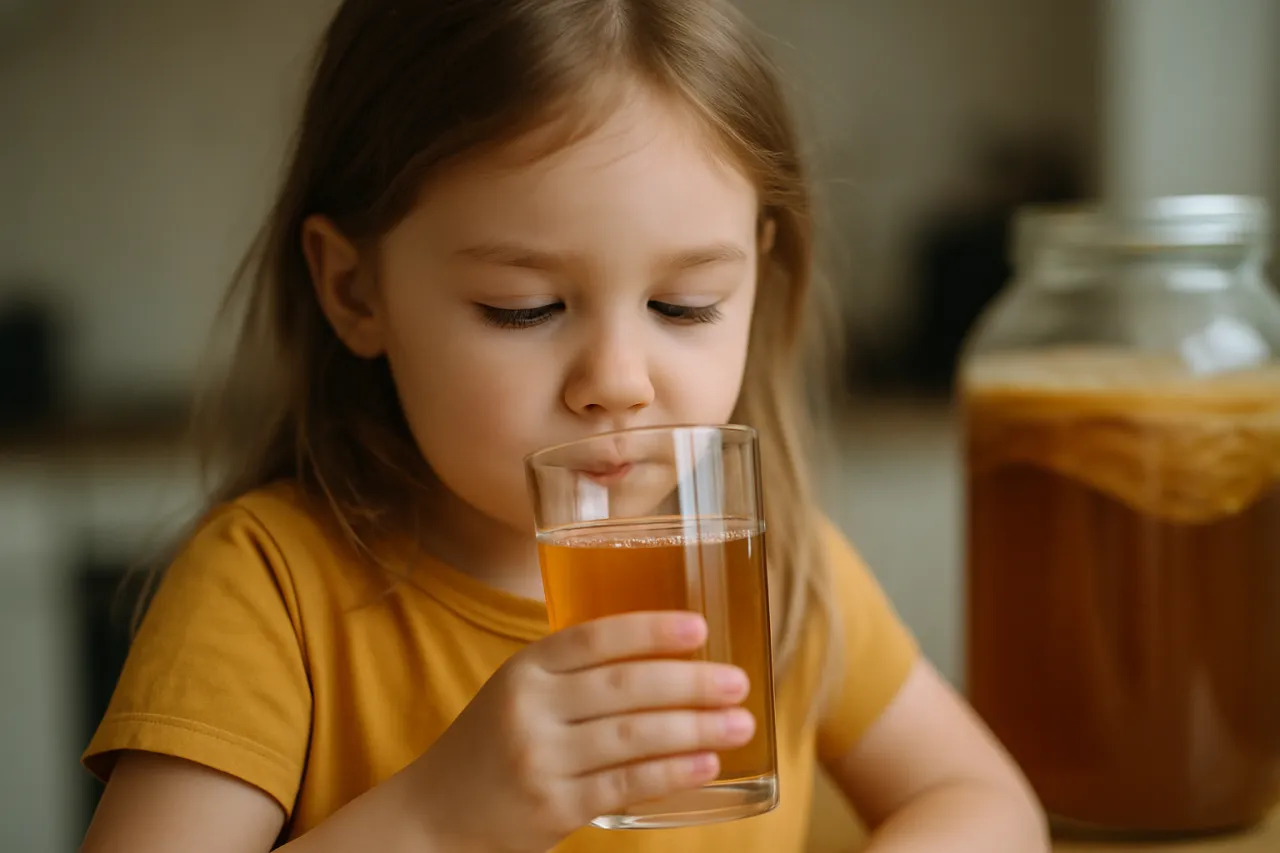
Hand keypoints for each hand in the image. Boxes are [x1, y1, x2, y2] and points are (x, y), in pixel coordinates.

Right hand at [406, 611, 754, 852]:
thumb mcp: (519, 693)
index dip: (648, 629)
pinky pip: (625, 784)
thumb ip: (576, 673)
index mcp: (524, 670)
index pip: (591, 638)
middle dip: (690, 681)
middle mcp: (530, 710)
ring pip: (632, 736)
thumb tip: (670, 652)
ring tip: (741, 722)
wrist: (434, 817)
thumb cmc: (493, 746)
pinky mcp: (554, 808)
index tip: (699, 626)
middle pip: (623, 686)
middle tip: (738, 681)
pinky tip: (707, 763)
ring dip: (695, 727)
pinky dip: (672, 772)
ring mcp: (541, 761)